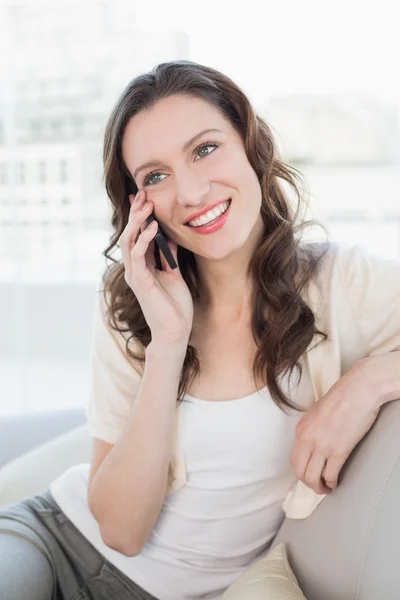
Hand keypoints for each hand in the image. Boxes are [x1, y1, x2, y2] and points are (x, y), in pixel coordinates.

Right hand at [118, 188, 193, 344]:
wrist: (175, 331)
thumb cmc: (174, 306)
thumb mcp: (174, 273)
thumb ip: (168, 255)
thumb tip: (169, 235)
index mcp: (142, 266)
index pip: (135, 234)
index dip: (138, 215)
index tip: (144, 196)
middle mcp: (135, 268)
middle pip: (129, 234)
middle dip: (135, 213)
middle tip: (142, 193)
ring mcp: (135, 275)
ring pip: (128, 241)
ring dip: (137, 221)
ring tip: (147, 204)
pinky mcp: (141, 282)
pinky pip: (137, 255)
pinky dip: (144, 239)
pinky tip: (153, 227)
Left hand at [291, 362, 380, 493]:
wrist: (357, 391)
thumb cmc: (341, 398)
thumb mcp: (316, 413)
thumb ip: (312, 429)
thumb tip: (314, 443)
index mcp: (301, 429)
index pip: (293, 459)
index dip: (301, 471)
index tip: (309, 475)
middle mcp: (307, 439)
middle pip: (299, 472)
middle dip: (307, 483)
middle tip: (317, 485)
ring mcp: (322, 446)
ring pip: (311, 478)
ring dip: (319, 487)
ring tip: (326, 488)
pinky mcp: (338, 451)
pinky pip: (330, 476)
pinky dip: (332, 483)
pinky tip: (336, 483)